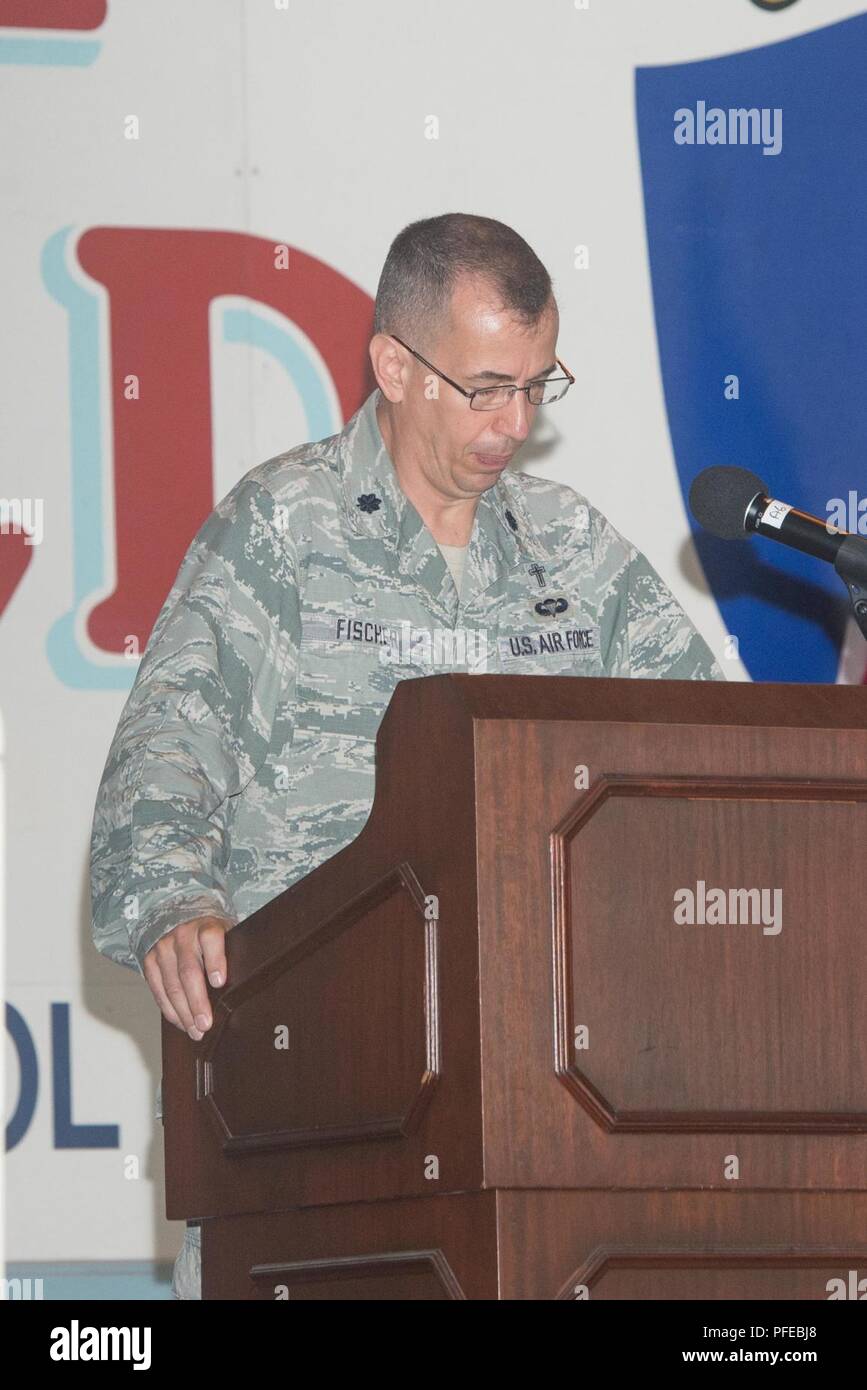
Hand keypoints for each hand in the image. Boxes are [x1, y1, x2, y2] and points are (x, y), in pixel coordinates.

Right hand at [142, 915, 232, 1038]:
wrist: (178, 918)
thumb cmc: (209, 934)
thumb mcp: (225, 934)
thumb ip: (230, 953)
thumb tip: (242, 986)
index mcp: (206, 926)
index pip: (211, 939)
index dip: (215, 960)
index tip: (219, 982)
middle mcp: (183, 935)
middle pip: (189, 971)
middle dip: (197, 1001)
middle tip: (206, 1024)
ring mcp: (164, 948)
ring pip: (172, 985)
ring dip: (184, 1012)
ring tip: (196, 1031)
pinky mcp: (150, 961)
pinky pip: (158, 990)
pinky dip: (170, 1010)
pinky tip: (181, 1023)